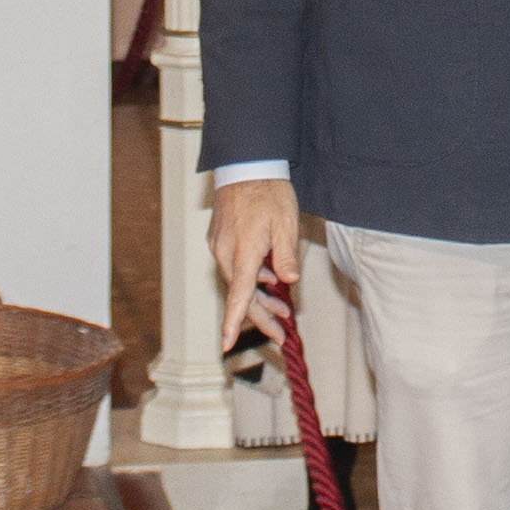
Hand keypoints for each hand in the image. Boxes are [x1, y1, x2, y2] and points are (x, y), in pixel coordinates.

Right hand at [208, 175, 303, 353]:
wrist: (247, 164)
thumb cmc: (269, 193)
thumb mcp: (286, 225)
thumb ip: (286, 257)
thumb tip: (289, 282)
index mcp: (243, 254)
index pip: (238, 297)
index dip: (232, 323)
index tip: (225, 345)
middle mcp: (225, 254)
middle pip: (241, 296)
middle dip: (262, 318)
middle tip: (282, 335)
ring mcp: (220, 246)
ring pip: (239, 282)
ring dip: (259, 299)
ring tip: (283, 312)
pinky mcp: (220, 239)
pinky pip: (235, 267)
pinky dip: (252, 280)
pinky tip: (270, 281)